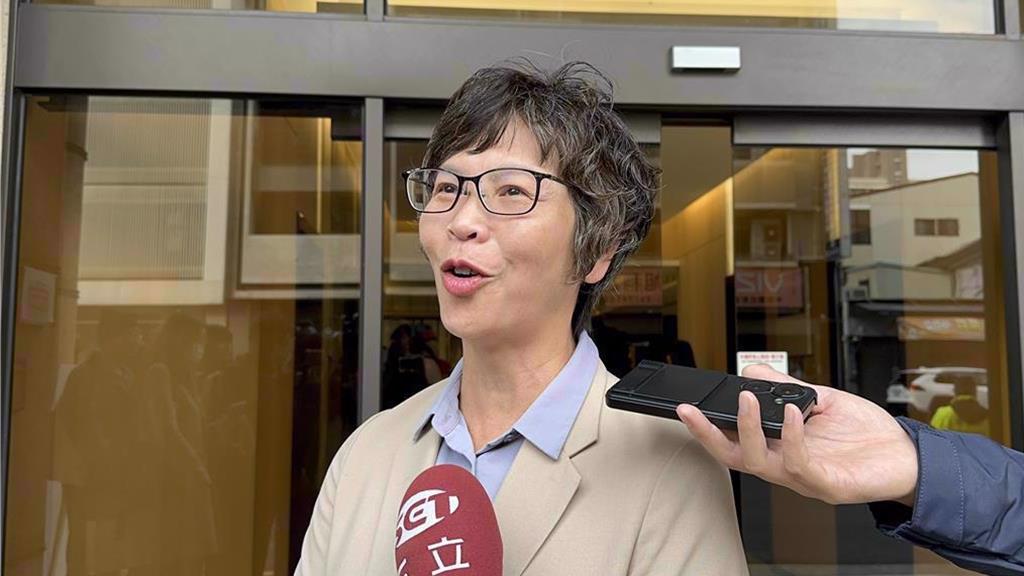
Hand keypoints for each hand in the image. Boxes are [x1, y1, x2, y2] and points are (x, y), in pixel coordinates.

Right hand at [676, 364, 918, 505]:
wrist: (909, 456)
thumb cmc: (868, 434)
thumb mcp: (822, 400)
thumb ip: (787, 389)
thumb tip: (753, 371)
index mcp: (781, 448)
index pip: (735, 442)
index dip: (708, 428)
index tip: (689, 407)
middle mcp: (787, 467)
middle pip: (735, 458)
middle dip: (708, 436)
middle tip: (692, 411)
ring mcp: (805, 479)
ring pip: (760, 463)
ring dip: (748, 430)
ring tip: (746, 400)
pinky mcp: (828, 486)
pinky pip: (800, 464)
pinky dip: (792, 436)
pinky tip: (792, 413)